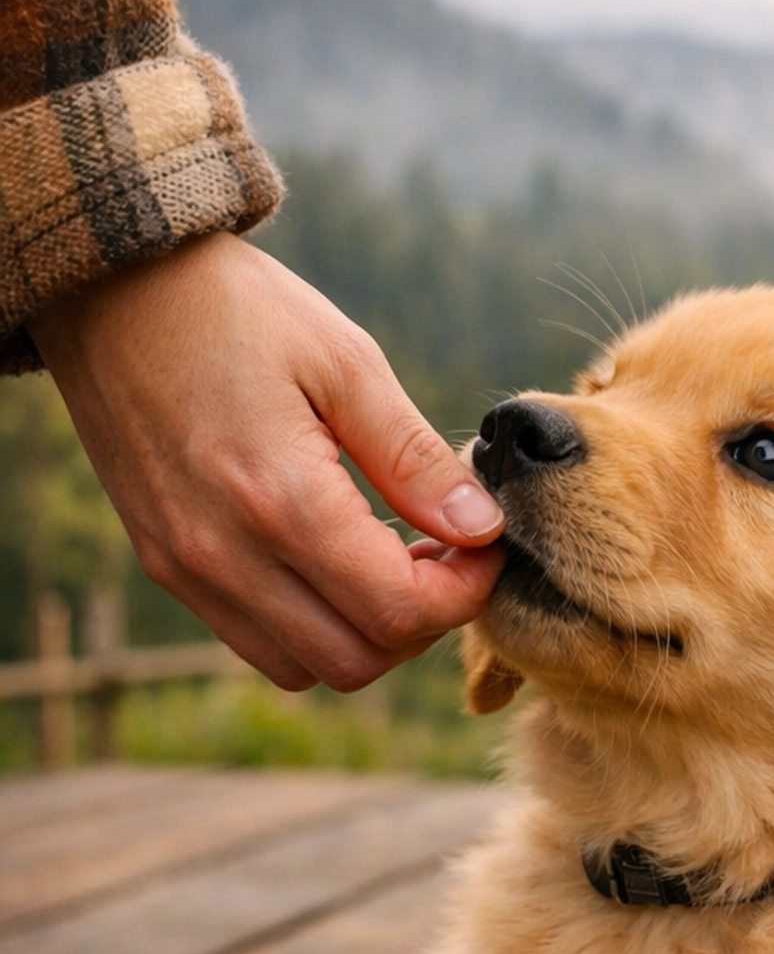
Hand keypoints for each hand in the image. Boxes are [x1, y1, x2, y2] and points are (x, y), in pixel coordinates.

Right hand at [30, 232, 504, 690]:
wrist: (110, 286)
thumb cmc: (235, 307)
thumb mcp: (345, 360)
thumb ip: (414, 458)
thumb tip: (482, 529)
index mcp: (279, 499)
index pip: (398, 611)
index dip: (463, 592)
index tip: (484, 544)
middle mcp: (224, 554)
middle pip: (358, 661)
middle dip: (421, 622)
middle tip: (444, 556)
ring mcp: (187, 568)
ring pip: (307, 667)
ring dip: (366, 633)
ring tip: (391, 559)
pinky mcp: (166, 565)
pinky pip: (258, 642)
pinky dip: (312, 627)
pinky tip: (334, 560)